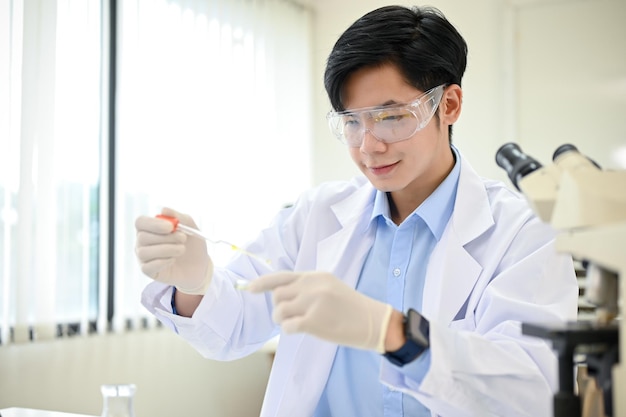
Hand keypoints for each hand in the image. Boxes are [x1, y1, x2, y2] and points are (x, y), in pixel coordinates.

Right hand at [135, 207, 212, 294]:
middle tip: (183, 238)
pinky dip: (163, 262)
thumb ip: (179, 217)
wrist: (199, 265)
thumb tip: (164, 209)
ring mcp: (143, 257)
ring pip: (144, 252)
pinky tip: (174, 260)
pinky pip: (147, 267)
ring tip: (182, 249)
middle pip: (142, 237)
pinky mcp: (148, 271)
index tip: (171, 227)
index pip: (140, 222)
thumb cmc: (192, 244)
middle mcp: (143, 241)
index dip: (153, 224)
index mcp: (150, 227)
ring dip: (167, 249)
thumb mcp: (190, 227)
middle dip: (166, 238)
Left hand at [248, 271, 392, 352]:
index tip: (250, 289)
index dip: (262, 283)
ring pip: (279, 311)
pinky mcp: (314, 321)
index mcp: (315, 276)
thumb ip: (307, 287)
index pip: (281, 277)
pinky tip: (302, 330)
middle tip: (291, 315)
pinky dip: (290, 330)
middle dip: (279, 307)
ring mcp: (312, 303)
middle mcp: (311, 286)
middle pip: (277, 295)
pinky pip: (288, 326)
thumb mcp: (330, 286)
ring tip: (297, 323)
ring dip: (283, 320)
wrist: (372, 321)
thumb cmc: (351, 306)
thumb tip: (280, 294)